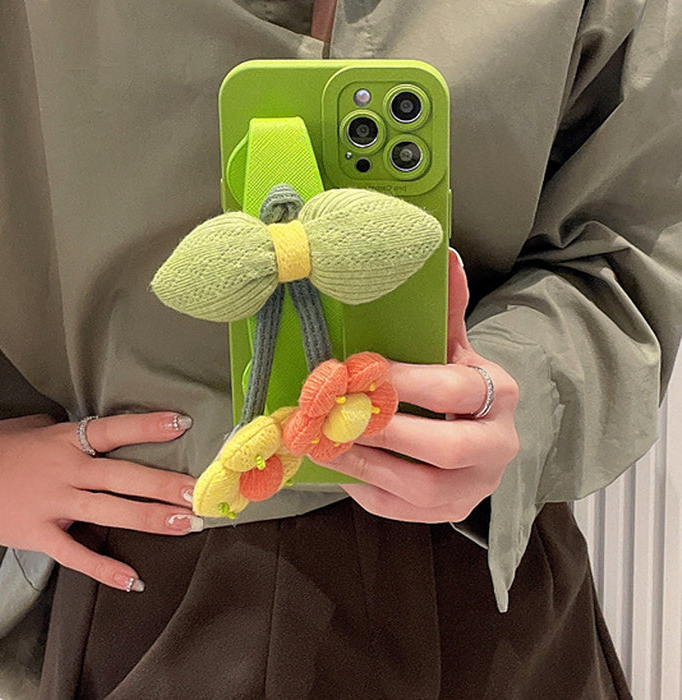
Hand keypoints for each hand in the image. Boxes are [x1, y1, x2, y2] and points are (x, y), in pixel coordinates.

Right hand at [0, 412, 198, 591]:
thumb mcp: (36, 428)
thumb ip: (72, 431)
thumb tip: (102, 432)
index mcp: (67, 441)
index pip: (115, 429)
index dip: (149, 427)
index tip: (182, 425)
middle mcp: (67, 471)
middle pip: (123, 476)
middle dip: (164, 485)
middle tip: (197, 492)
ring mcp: (54, 504)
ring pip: (110, 511)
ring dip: (151, 519)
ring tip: (186, 524)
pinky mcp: (39, 535)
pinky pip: (75, 555)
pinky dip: (104, 569)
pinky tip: (133, 580)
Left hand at [317, 249, 519, 522]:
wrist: (483, 439)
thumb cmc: (458, 388)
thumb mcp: (456, 348)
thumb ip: (447, 309)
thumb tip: (445, 253)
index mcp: (502, 396)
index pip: (455, 390)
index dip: (406, 381)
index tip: (361, 369)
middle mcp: (498, 446)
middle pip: (444, 448)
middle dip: (386, 431)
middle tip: (338, 413)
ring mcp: (475, 487)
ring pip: (421, 487)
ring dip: (366, 462)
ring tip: (325, 441)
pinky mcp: (450, 513)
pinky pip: (403, 510)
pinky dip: (366, 488)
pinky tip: (338, 464)